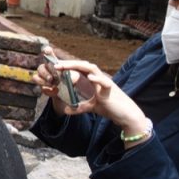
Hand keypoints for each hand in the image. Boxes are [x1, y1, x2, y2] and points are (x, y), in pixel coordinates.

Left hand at [33, 49, 148, 132]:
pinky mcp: (111, 91)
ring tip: (64, 66)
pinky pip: (105, 83)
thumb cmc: (109, 108)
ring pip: (91, 69)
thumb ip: (79, 106)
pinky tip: (90, 78)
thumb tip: (66, 110)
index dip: (67, 65)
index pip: (78, 69)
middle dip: (68, 63)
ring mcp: (105, 82)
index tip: (53, 65)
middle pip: (82, 65)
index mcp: (92, 80)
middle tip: (54, 64)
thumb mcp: (90, 107)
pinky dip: (98, 79)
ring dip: (77, 66)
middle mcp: (98, 78)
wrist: (126, 115)